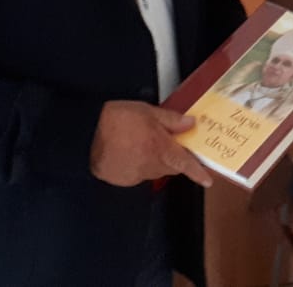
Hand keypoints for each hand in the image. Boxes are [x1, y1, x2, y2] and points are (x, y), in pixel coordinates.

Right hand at [89, 100, 212, 188]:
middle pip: (171, 167)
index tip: (207, 180)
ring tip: (142, 142)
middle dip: (174, 157)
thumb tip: (191, 123)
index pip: (186, 164)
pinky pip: (137, 174)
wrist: (84, 132)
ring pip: (154, 170)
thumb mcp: (148, 112)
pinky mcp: (121, 179)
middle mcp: (151, 166)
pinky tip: (129, 151)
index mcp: (161, 149)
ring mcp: (135, 175)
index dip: (198, 173)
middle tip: (166, 141)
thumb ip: (171, 120)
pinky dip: (138, 165)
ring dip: (155, 160)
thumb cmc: (116, 119)